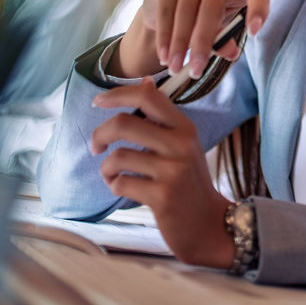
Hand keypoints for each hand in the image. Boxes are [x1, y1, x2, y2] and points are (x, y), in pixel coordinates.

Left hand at [91, 79, 233, 268]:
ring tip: (112, 175)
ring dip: (106, 168)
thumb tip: (145, 81)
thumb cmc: (189, 182)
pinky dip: (115, 186)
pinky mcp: (162, 195)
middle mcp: (180, 144)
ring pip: (117, 156)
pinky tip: (123, 189)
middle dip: (99, 134)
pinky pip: (121, 183)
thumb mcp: (183, 145)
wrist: (209, 224)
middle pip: (124, 123)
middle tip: (96, 147)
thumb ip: (162, 118)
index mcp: (184, 128)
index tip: (98, 101)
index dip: (118, 94)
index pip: (148, 96)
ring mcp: (172, 170)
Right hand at [115, 0, 267, 79]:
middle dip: (203, 43)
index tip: (253, 33)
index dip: (258, 10)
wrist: (166, 5)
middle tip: (196, 71)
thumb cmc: (202, 18)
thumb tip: (231, 53)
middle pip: (213, 7)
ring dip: (180, 44)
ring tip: (175, 68)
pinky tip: (164, 56)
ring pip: (186, 10)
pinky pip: (166, 11)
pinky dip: (165, 37)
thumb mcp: (218, 31)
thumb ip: (225, 41)